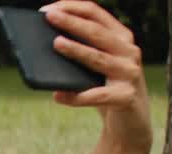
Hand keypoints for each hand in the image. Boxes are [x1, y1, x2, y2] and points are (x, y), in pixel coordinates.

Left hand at [42, 1, 152, 153]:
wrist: (130, 124)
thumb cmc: (105, 89)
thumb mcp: (93, 68)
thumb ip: (77, 54)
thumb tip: (42, 48)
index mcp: (120, 38)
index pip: (97, 14)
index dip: (73, 8)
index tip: (48, 9)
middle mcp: (129, 51)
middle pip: (97, 32)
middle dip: (72, 22)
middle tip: (48, 16)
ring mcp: (130, 73)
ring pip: (98, 58)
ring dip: (76, 50)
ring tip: (55, 44)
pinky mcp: (126, 97)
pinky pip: (98, 95)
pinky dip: (77, 97)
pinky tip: (58, 96)